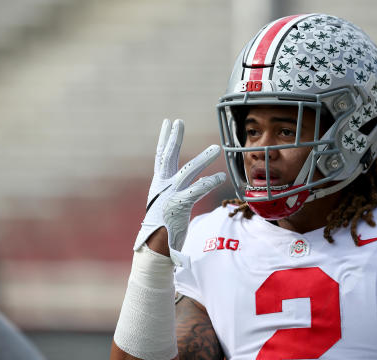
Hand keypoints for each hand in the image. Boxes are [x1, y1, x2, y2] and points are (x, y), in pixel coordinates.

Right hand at [134, 119, 224, 266]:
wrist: (155, 249)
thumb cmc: (163, 230)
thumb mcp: (167, 207)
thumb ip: (176, 193)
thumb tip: (188, 186)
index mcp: (159, 185)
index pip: (161, 157)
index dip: (165, 139)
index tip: (168, 123)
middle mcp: (162, 187)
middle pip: (167, 157)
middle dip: (174, 138)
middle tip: (179, 121)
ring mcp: (169, 195)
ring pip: (188, 171)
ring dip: (204, 158)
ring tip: (217, 147)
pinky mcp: (178, 206)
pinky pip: (197, 190)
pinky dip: (209, 183)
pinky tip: (221, 177)